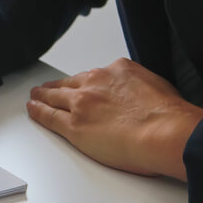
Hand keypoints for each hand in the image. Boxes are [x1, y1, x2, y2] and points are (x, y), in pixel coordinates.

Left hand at [26, 58, 202, 179]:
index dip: (84, 82)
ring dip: (43, 96)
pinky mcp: (74, 125)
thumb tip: (140, 96)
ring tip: (35, 97)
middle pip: (70, 83)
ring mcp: (82, 103)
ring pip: (55, 97)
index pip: (94, 76)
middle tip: (48, 87)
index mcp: (118, 71)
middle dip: (58, 85)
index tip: (81, 85)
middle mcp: (96, 83)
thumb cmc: (169, 115)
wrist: (165, 131)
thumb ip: (140, 88)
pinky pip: (49, 116)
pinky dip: (38, 111)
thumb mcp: (157, 86)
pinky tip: (33, 109)